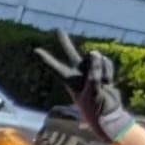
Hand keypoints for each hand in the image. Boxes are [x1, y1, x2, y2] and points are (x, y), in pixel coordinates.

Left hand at [33, 28, 133, 143]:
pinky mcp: (101, 72)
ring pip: (97, 58)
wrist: (109, 115)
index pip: (56, 68)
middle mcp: (78, 74)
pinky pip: (106, 63)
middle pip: (70, 54)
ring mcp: (90, 72)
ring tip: (103, 85)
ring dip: (103, 69)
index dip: (47, 59)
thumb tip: (95, 52)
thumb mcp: (94, 91)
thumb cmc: (97, 108)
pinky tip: (108, 82)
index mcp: (71, 82)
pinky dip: (109, 71)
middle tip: (58, 30)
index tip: (36, 50)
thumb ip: (94, 72)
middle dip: (65, 42)